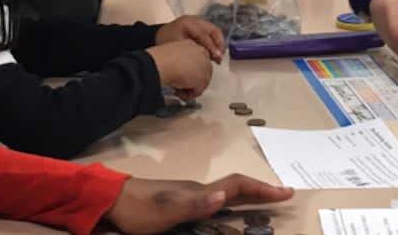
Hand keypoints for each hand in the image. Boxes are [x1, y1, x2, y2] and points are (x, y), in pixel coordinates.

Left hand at [104, 175, 293, 233]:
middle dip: (262, 191)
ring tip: (264, 201)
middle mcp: (199, 190)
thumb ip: (195, 204)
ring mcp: (190, 195)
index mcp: (199, 192)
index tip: (286, 192)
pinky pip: (215, 199)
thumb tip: (223, 196)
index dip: (262, 188)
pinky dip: (232, 201)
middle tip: (283, 196)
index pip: (237, 186)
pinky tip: (228, 207)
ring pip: (227, 192)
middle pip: (237, 187)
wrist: (112, 200)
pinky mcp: (181, 202)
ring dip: (249, 195)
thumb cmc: (139, 208)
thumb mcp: (167, 210)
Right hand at [147, 40, 214, 97]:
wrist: (161, 63)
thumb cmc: (160, 58)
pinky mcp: (202, 79)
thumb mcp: (171, 54)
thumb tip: (179, 70)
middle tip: (179, 84)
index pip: (197, 59)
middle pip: (202, 70)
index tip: (179, 74)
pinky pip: (197, 91)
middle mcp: (202, 53)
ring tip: (177, 89)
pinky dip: (189, 94)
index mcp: (192, 44)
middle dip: (192, 79)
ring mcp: (204, 66)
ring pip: (201, 81)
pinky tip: (178, 92)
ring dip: (190, 87)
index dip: (189, 69)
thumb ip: (180, 60)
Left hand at [157, 15, 225, 60]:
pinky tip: (215, 53)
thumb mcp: (177, 45)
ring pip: (214, 31)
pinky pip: (211, 33)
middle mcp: (196, 19)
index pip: (204, 34)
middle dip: (219, 43)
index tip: (216, 57)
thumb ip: (192, 49)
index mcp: (188, 22)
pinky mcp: (200, 26)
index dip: (211, 46)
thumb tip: (208, 57)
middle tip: (220, 57)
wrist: (159, 36)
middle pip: (213, 30)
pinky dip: (215, 42)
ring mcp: (199, 21)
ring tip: (219, 56)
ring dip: (219, 43)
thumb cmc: (166, 41)